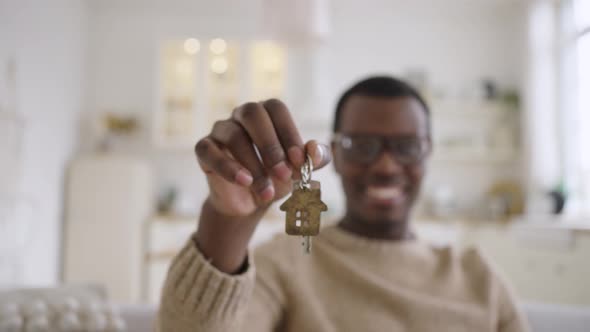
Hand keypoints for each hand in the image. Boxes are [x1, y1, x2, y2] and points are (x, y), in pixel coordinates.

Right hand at [195, 99, 330, 217]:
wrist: (251, 203)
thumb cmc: (276, 177)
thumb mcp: (299, 170)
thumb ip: (313, 159)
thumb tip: (315, 150)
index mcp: (267, 113)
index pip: (277, 109)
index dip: (288, 133)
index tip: (299, 161)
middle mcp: (242, 115)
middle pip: (252, 113)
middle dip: (270, 145)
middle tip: (283, 174)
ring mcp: (221, 129)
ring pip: (234, 135)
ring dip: (253, 165)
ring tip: (266, 191)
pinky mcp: (204, 148)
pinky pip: (208, 150)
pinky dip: (228, 167)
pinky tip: (244, 182)